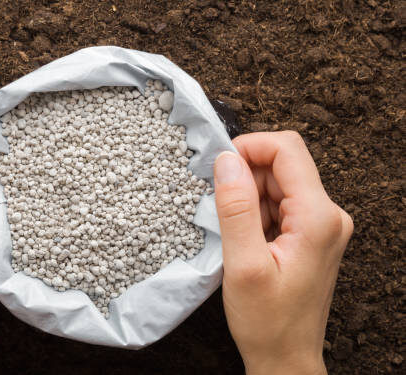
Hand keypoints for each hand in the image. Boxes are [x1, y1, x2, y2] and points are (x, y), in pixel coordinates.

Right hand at [214, 131, 352, 374]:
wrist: (286, 357)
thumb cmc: (268, 322)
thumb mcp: (243, 264)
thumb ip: (235, 208)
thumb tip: (226, 161)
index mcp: (318, 217)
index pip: (287, 150)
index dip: (249, 147)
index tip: (218, 165)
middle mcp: (328, 215)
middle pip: (282, 165)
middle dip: (244, 175)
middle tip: (218, 205)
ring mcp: (321, 225)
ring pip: (278, 183)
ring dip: (248, 196)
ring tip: (233, 232)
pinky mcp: (310, 234)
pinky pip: (279, 204)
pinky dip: (254, 212)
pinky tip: (244, 239)